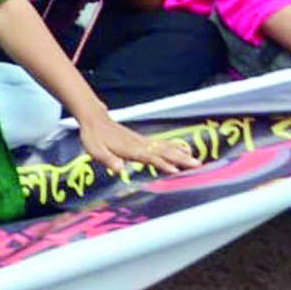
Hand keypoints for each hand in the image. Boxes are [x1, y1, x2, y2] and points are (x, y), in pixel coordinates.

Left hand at [75, 113, 199, 178]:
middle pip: (163, 152)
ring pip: (165, 147)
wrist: (94, 119)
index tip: (176, 170)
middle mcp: (139, 144)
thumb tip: (119, 169)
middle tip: (197, 165)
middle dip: (180, 159)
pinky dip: (174, 147)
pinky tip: (183, 150)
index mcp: (130, 148)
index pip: (149, 157)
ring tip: (196, 160)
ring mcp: (142, 141)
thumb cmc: (93, 137)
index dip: (162, 164)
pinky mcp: (142, 140)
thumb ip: (107, 159)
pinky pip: (161, 144)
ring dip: (180, 154)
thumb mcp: (95, 149)